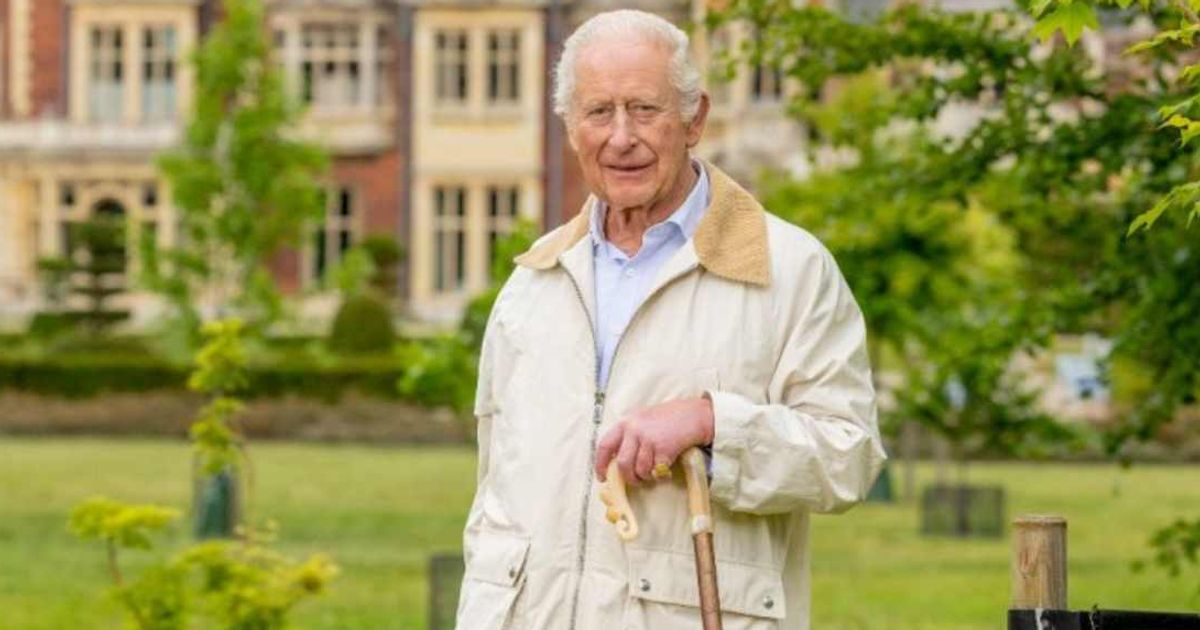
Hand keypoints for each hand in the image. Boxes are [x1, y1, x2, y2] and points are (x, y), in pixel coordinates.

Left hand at [594, 397, 713, 483]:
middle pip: (623, 464)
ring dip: (646, 477)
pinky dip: (661, 476)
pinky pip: (656, 471)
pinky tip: (666, 470)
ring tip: (653, 472)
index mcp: (626, 422)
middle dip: (629, 478)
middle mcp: (634, 429)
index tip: (602, 477)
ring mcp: (648, 439)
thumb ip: (630, 435)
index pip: (605, 445)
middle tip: (636, 481)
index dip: (600, 464)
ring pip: (640, 470)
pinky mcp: (663, 448)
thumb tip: (618, 462)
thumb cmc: (669, 418)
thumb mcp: (643, 420)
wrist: (694, 414)